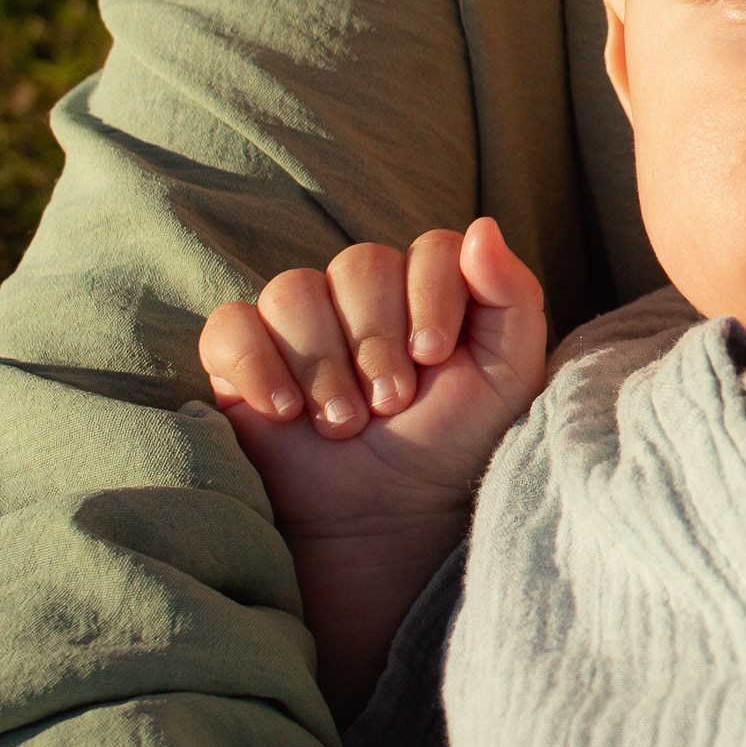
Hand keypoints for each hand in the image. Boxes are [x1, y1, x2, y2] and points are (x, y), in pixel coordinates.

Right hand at [199, 220, 545, 716]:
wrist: (390, 519)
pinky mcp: (241, 356)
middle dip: (378, 342)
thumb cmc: (454, 445)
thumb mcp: (507, 377)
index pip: (430, 248)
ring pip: (295, 291)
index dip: (431, 297)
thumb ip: (512, 297)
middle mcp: (362, 292)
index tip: (434, 359)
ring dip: (324, 365)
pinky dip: (257, 366)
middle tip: (390, 405)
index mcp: (429, 286)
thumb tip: (482, 226)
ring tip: (345, 424)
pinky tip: (286, 412)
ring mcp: (298, 322)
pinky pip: (231, 327)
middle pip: (360, 265)